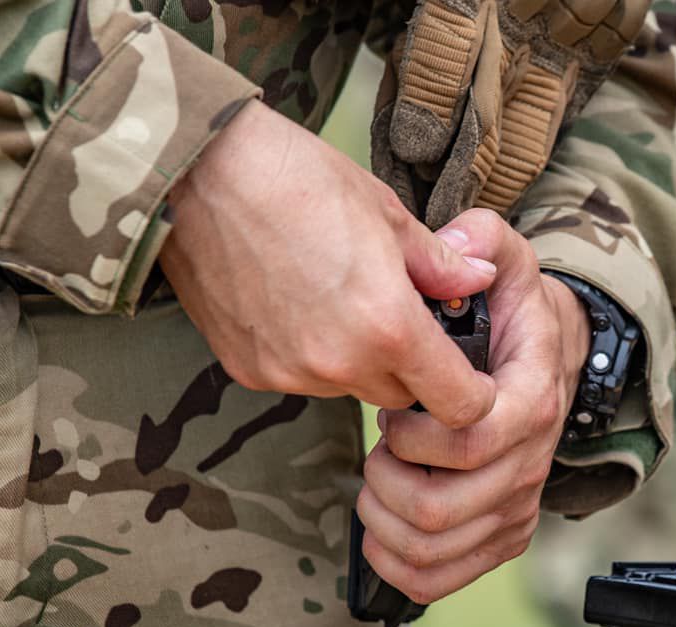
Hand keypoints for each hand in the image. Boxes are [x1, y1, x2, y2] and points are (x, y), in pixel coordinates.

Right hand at [160, 101, 497, 426]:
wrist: (195, 173)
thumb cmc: (296, 178)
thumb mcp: (387, 213)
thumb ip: (441, 264)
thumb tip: (481, 280)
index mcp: (390, 326)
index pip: (459, 405)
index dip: (472, 394)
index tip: (467, 373)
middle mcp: (341, 363)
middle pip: (402, 399)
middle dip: (411, 369)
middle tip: (399, 316)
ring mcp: (290, 372)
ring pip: (351, 388)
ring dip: (359, 361)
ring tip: (339, 299)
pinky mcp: (250, 370)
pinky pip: (302, 379)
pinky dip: (311, 355)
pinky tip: (296, 303)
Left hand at [355, 209, 591, 603]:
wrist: (548, 364)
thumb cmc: (512, 316)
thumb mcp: (508, 261)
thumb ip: (483, 241)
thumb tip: (457, 246)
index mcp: (530, 403)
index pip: (467, 443)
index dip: (412, 436)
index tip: (393, 412)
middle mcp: (530, 465)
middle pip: (439, 509)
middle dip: (385, 481)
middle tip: (379, 449)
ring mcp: (517, 508)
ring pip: (432, 548)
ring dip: (383, 520)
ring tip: (379, 480)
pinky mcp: (501, 537)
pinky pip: (439, 579)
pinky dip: (396, 565)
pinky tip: (381, 528)